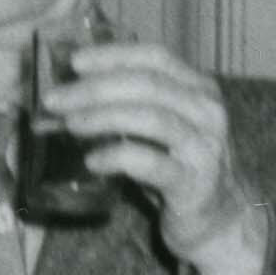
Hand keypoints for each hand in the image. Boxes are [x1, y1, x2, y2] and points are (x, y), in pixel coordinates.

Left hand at [40, 40, 274, 274]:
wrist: (220, 219)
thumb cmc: (180, 166)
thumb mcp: (163, 127)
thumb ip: (130, 105)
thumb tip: (67, 93)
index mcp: (201, 90)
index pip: (156, 57)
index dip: (113, 55)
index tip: (75, 62)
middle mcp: (208, 113)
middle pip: (148, 85)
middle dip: (95, 89)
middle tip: (55, 100)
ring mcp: (205, 149)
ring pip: (151, 119)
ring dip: (103, 117)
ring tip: (70, 125)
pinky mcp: (194, 184)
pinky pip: (151, 163)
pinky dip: (115, 157)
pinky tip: (92, 161)